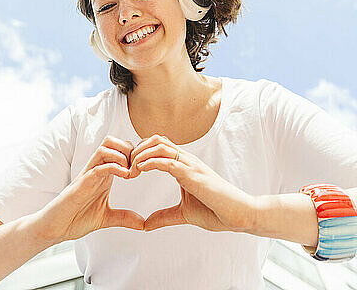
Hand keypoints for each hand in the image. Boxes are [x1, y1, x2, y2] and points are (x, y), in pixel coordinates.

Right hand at [36, 136, 144, 243]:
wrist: (56, 228)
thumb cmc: (76, 218)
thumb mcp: (107, 217)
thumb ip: (124, 217)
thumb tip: (143, 224)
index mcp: (103, 173)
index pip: (119, 149)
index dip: (134, 154)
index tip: (144, 169)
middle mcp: (96, 168)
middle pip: (112, 141)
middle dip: (129, 149)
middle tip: (138, 167)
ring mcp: (88, 173)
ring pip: (105, 147)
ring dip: (122, 155)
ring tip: (130, 172)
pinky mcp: (82, 183)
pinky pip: (98, 166)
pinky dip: (113, 167)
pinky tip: (124, 176)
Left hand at [129, 134, 253, 232]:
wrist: (238, 214)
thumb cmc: (216, 211)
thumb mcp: (183, 214)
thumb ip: (164, 216)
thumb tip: (145, 225)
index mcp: (184, 165)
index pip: (159, 146)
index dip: (142, 152)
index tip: (129, 166)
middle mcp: (187, 160)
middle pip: (157, 140)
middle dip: (138, 149)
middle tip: (126, 165)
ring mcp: (190, 165)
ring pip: (161, 146)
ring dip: (142, 153)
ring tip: (130, 168)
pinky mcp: (193, 174)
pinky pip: (169, 161)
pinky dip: (152, 162)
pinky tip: (141, 169)